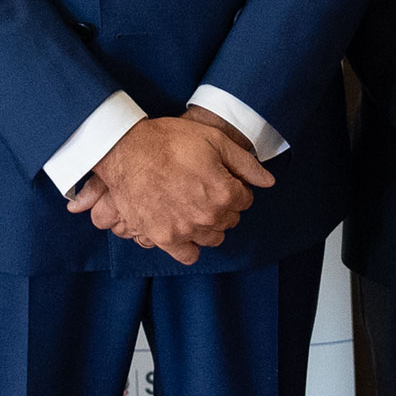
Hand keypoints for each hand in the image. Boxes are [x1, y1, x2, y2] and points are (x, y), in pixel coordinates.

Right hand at [67, 112, 273, 264]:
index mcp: (224, 192)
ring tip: (194, 207)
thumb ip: (246, 164)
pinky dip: (190, 246)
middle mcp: (209, 216)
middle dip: (224, 206)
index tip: (221, 178)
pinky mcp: (164, 238)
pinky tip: (185, 229)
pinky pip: (188, 255)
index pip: (245, 200)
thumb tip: (268, 182)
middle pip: (230, 220)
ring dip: (209, 225)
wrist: (127, 150)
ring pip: (213, 238)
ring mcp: (186, 230)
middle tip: (205, 189)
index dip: (235, 186)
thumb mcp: (214, 140)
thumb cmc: (170, 141)